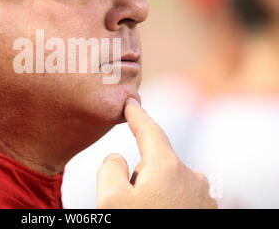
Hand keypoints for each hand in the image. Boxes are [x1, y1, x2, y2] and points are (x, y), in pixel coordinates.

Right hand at [97, 98, 217, 208]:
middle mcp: (191, 177)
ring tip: (147, 211)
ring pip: (168, 183)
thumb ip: (110, 169)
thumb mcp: (111, 200)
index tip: (131, 102)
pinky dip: (169, 204)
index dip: (136, 115)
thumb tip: (117, 159)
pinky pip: (181, 198)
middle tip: (130, 203)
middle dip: (140, 176)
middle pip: (155, 163)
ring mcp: (204, 196)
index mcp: (167, 167)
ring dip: (155, 193)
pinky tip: (162, 214)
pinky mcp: (208, 210)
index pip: (149, 130)